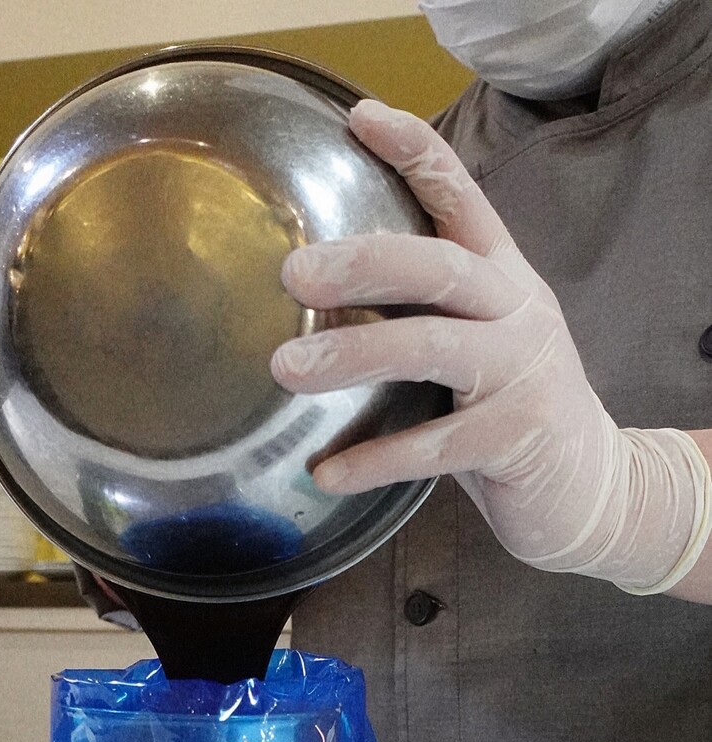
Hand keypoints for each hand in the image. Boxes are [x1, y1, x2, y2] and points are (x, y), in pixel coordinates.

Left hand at [270, 99, 710, 594]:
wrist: (593, 484)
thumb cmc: (510, 407)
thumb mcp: (480, 341)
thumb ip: (426, 312)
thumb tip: (321, 293)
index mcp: (503, 278)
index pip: (463, 198)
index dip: (418, 154)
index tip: (363, 118)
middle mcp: (515, 313)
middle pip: (440, 267)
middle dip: (365, 263)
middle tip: (294, 272)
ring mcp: (521, 374)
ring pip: (432, 349)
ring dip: (355, 355)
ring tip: (286, 367)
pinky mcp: (516, 439)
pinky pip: (434, 447)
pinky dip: (373, 461)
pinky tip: (324, 473)